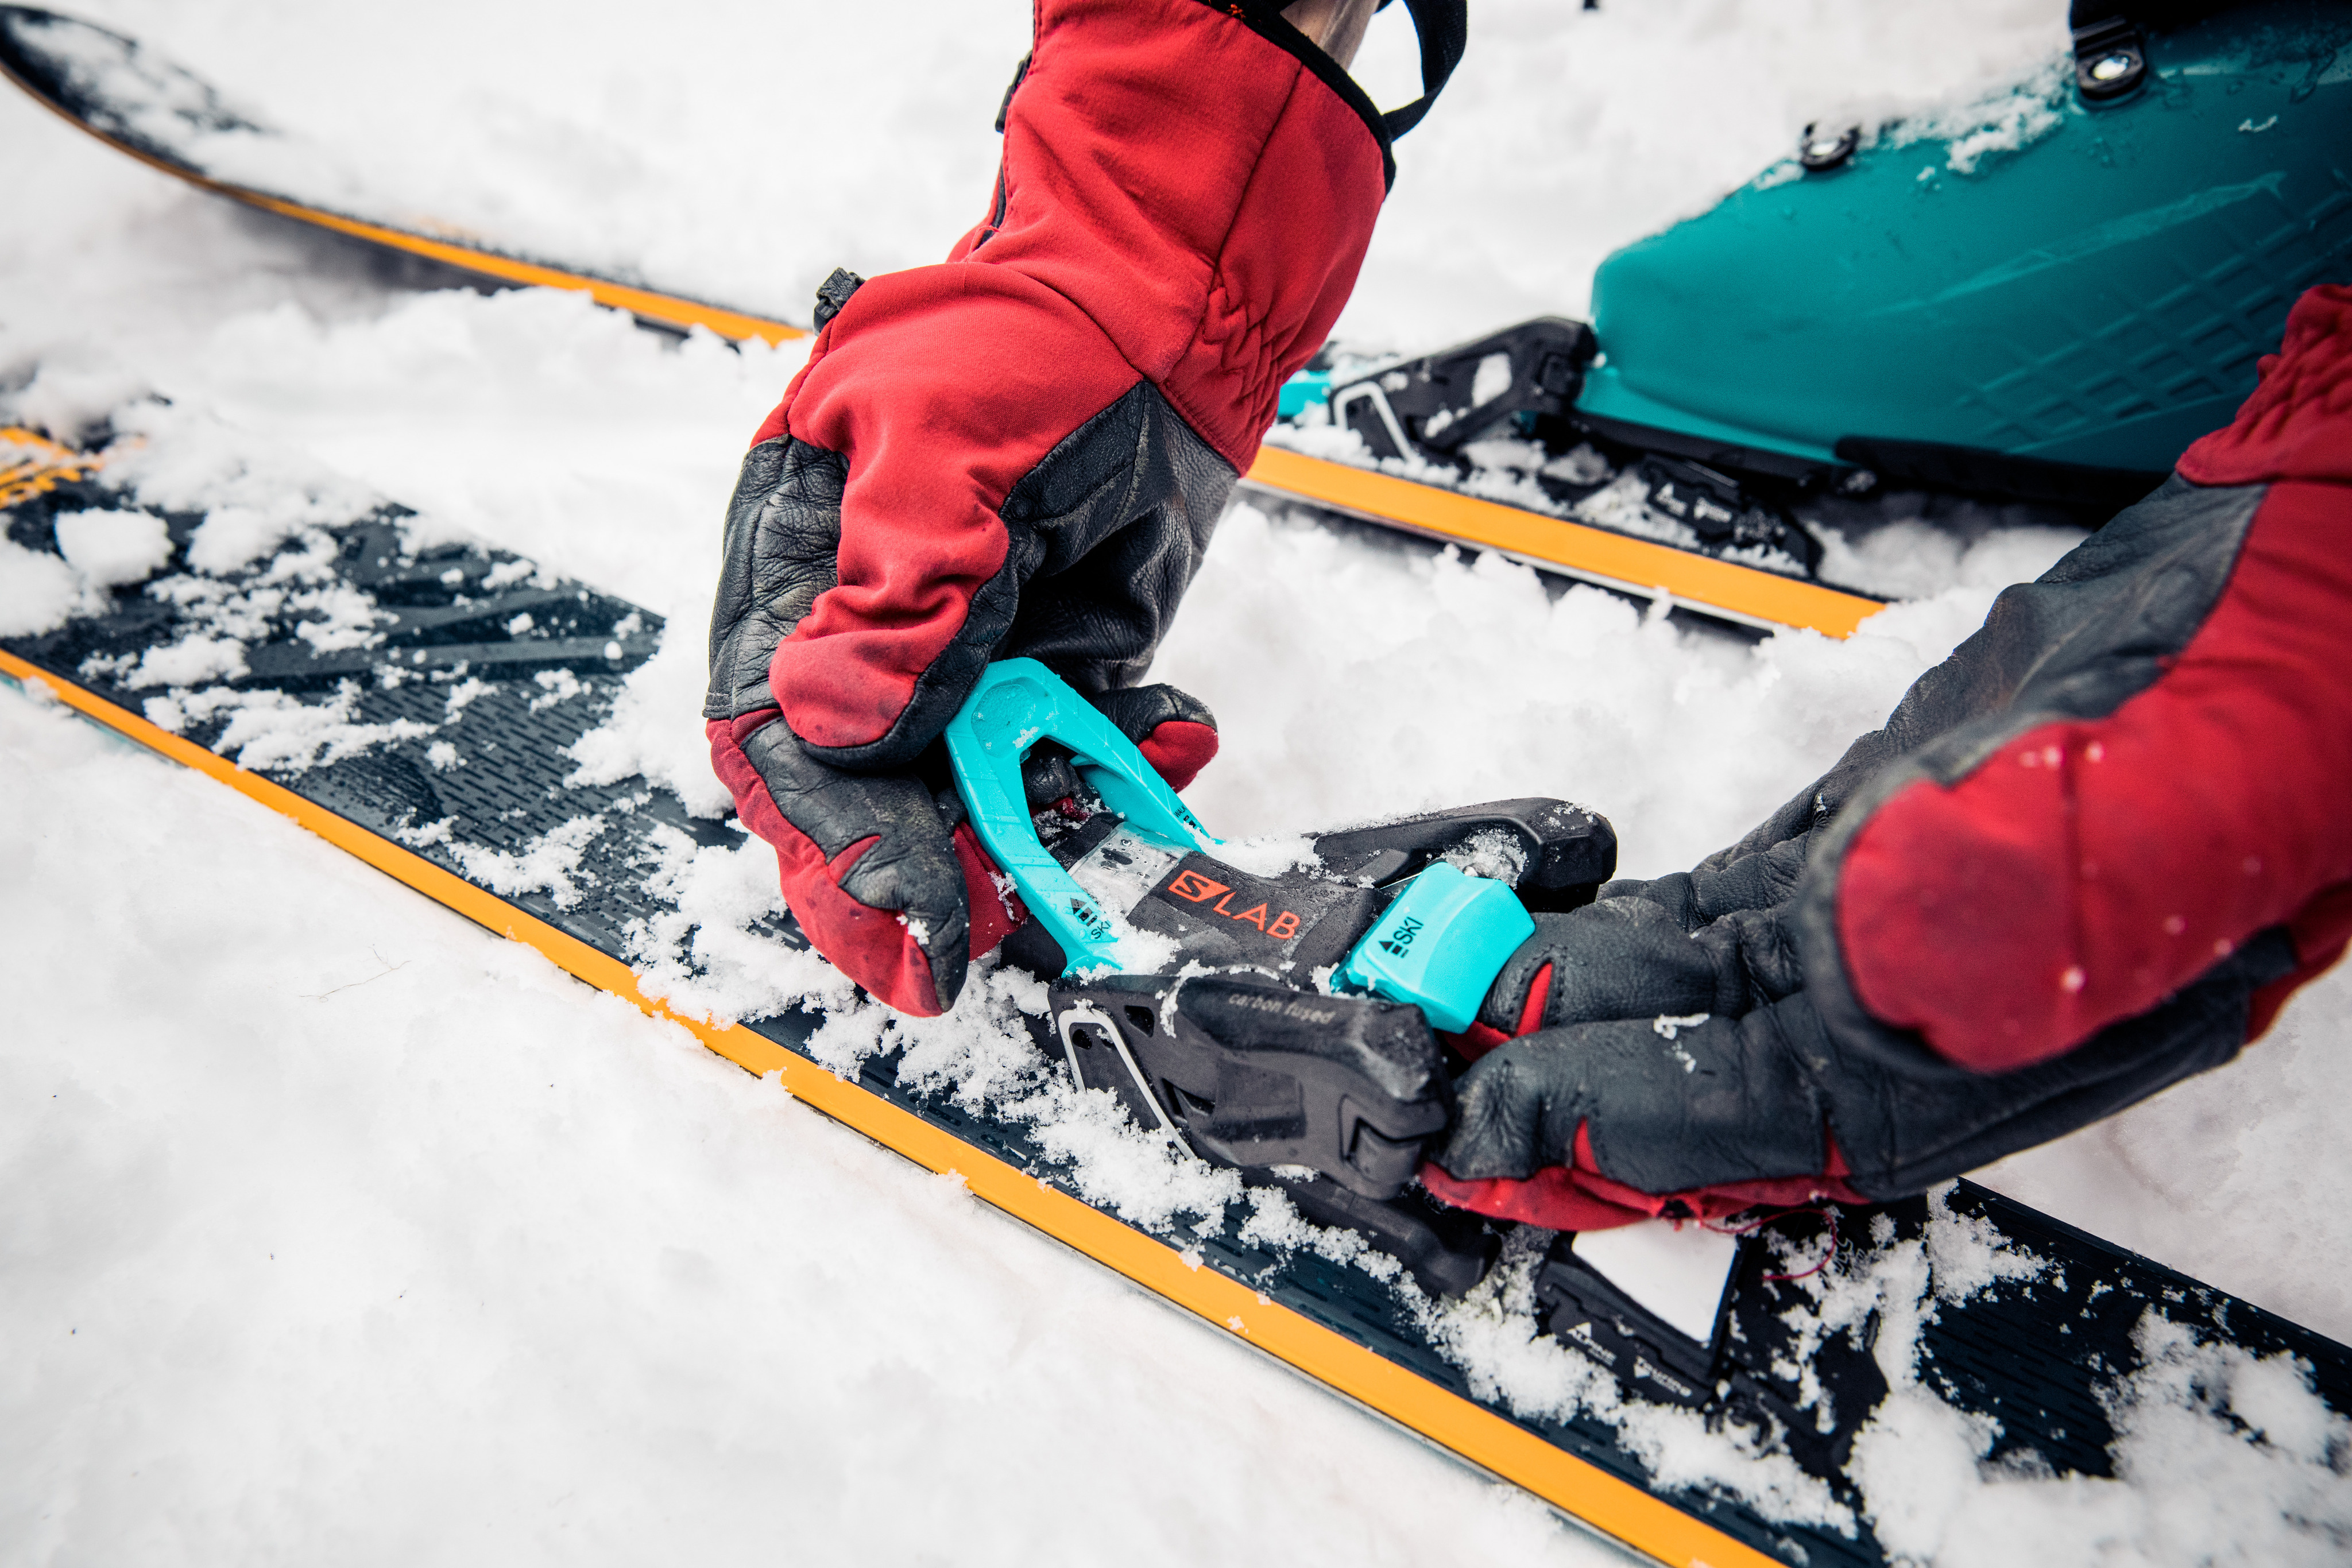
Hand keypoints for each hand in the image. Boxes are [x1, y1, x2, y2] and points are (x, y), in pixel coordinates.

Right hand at [701, 0, 1436, 1012]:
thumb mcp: (946, 442)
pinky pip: (1075, 761)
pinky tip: (1174, 729)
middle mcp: (871, 635)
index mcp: (797, 572)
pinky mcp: (1054, 675)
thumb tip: (824, 717)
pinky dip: (1127, 767)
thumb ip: (897, 584)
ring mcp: (966, 665)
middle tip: (973, 949)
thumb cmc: (1033, 343)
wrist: (1169, 318)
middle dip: (917, 884)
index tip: (909, 915)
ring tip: (1119, 803)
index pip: (782, 737)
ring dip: (1044, 826)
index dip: (835, 843)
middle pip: (865, 799)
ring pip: (973, 800)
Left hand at [1426, 284, 2351, 1227]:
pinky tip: (1568, 923)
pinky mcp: (1880, 839)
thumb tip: (1859, 941)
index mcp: (2015, 1025)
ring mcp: (1909, 925)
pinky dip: (1640, 931)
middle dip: (1572, 1090)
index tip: (1504, 1128)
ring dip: (1586, 1011)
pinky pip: (1731, 914)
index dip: (1636, 1135)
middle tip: (1430, 1088)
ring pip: (1707, 1000)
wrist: (2310, 571)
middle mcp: (1951, 1000)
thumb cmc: (2280, 671)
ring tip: (1459, 1006)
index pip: (1789, 1120)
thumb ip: (2027, 873)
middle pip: (1719, 1086)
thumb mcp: (2184, 772)